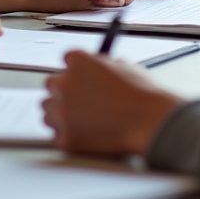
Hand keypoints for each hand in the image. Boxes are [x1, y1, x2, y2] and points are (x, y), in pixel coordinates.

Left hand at [43, 51, 182, 155]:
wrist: (150, 123)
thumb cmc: (142, 95)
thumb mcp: (123, 66)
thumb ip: (103, 65)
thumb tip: (96, 67)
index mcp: (77, 61)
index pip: (66, 60)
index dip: (78, 70)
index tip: (85, 79)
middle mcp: (64, 83)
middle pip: (51, 85)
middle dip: (63, 92)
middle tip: (80, 102)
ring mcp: (62, 112)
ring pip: (48, 111)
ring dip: (61, 115)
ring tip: (84, 121)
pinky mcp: (65, 138)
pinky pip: (57, 136)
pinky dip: (68, 137)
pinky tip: (86, 136)